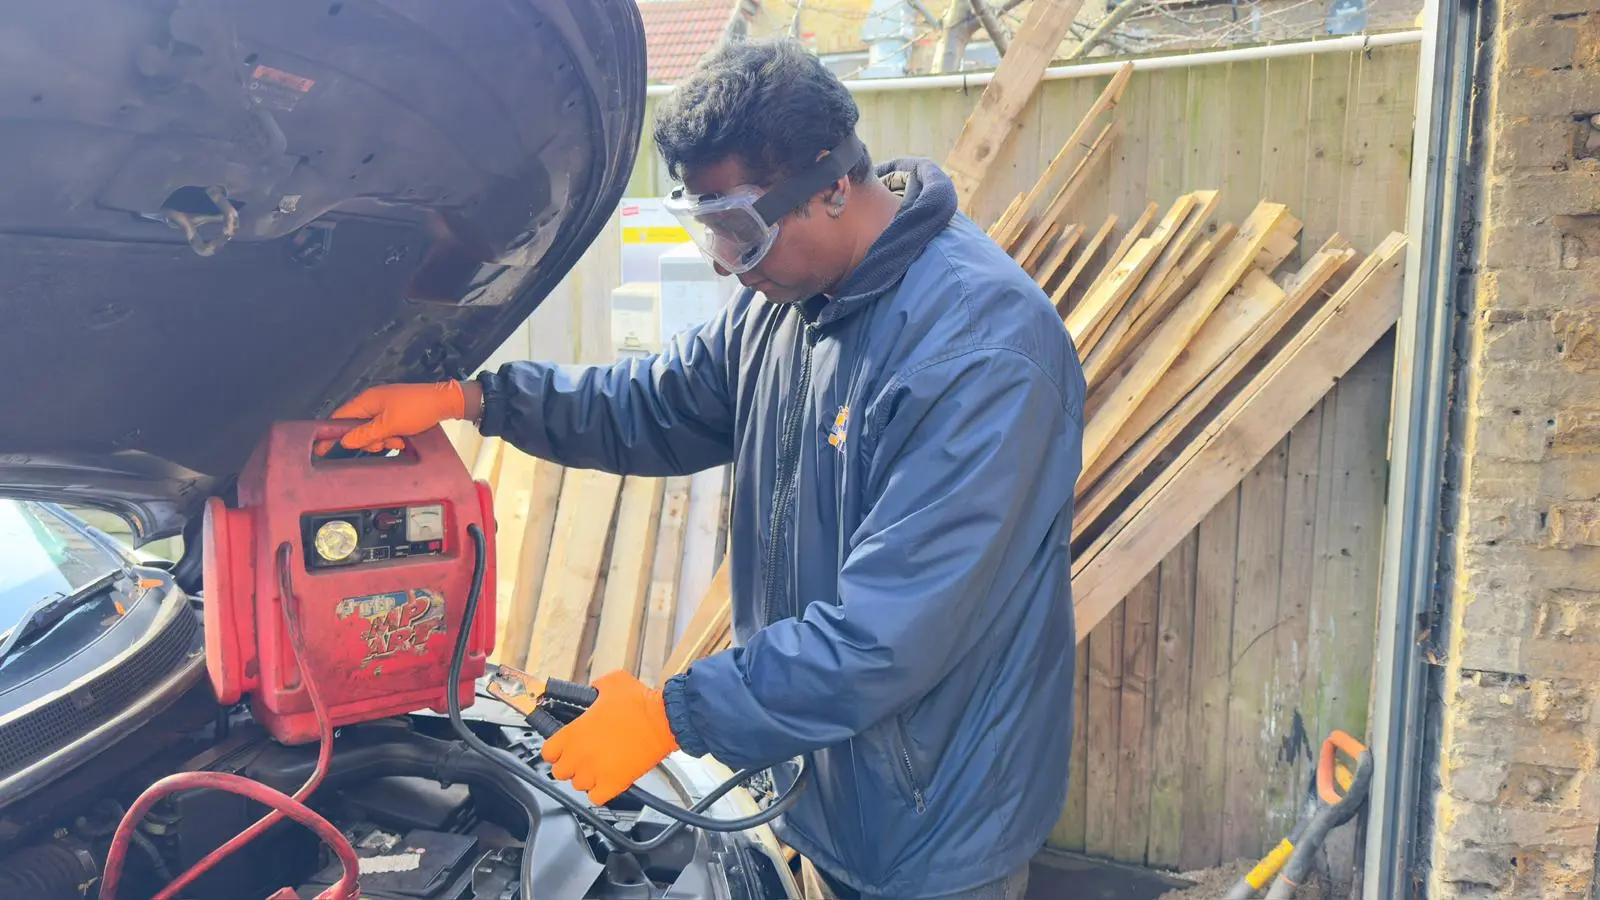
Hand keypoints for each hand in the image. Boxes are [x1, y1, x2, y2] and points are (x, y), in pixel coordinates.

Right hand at [315, 381, 469, 454]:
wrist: (445, 402)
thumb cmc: (417, 410)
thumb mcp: (390, 425)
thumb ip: (366, 434)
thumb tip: (344, 441)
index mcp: (366, 401)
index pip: (340, 418)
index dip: (332, 435)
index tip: (323, 450)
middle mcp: (372, 403)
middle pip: (356, 428)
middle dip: (368, 440)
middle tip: (385, 444)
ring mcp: (384, 408)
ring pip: (372, 431)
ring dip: (383, 440)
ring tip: (399, 440)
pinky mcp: (395, 413)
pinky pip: (384, 429)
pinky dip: (391, 436)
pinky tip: (403, 439)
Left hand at [541, 670, 678, 804]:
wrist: (664, 720)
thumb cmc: (640, 703)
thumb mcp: (611, 683)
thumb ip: (593, 689)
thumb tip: (590, 692)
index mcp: (574, 732)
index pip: (548, 751)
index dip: (555, 749)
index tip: (562, 747)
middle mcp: (581, 755)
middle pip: (559, 772)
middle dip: (569, 764)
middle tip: (582, 756)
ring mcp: (596, 772)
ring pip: (578, 785)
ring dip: (585, 777)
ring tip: (598, 766)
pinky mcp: (614, 784)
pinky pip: (596, 797)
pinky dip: (599, 791)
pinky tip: (607, 779)